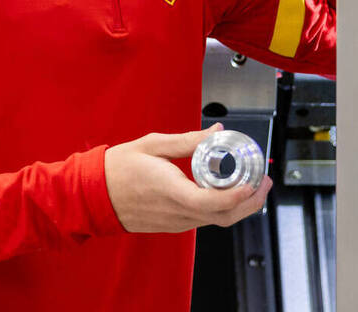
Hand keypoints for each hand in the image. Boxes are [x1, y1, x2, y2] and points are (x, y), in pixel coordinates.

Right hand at [103, 124, 273, 232]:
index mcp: (172, 191)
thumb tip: (216, 132)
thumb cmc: (117, 169)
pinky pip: (204, 220)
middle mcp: (177, 212)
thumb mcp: (152, 145)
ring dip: (239, 206)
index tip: (254, 181)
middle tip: (264, 182)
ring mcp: (176, 222)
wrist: (93, 194)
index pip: (214, 202)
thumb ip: (188, 141)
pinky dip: (221, 209)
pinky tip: (225, 193)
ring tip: (251, 185)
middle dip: (251, 202)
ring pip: (217, 221)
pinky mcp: (173, 225)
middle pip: (225, 217)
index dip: (239, 195)